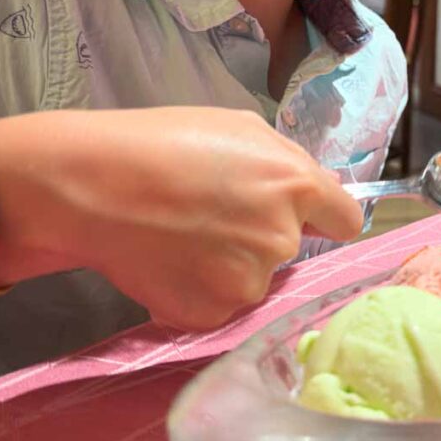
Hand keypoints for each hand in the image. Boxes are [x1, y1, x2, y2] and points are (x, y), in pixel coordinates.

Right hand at [0, 108, 363, 328]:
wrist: (94, 183)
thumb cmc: (163, 142)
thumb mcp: (238, 128)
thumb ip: (288, 163)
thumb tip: (319, 192)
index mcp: (296, 186)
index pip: (346, 220)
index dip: (325, 218)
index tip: (308, 220)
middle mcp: (282, 239)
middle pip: (291, 249)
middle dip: (261, 236)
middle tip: (211, 216)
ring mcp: (247, 282)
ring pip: (253, 279)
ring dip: (227, 266)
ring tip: (180, 236)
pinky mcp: (210, 313)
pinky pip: (218, 305)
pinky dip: (197, 290)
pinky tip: (167, 261)